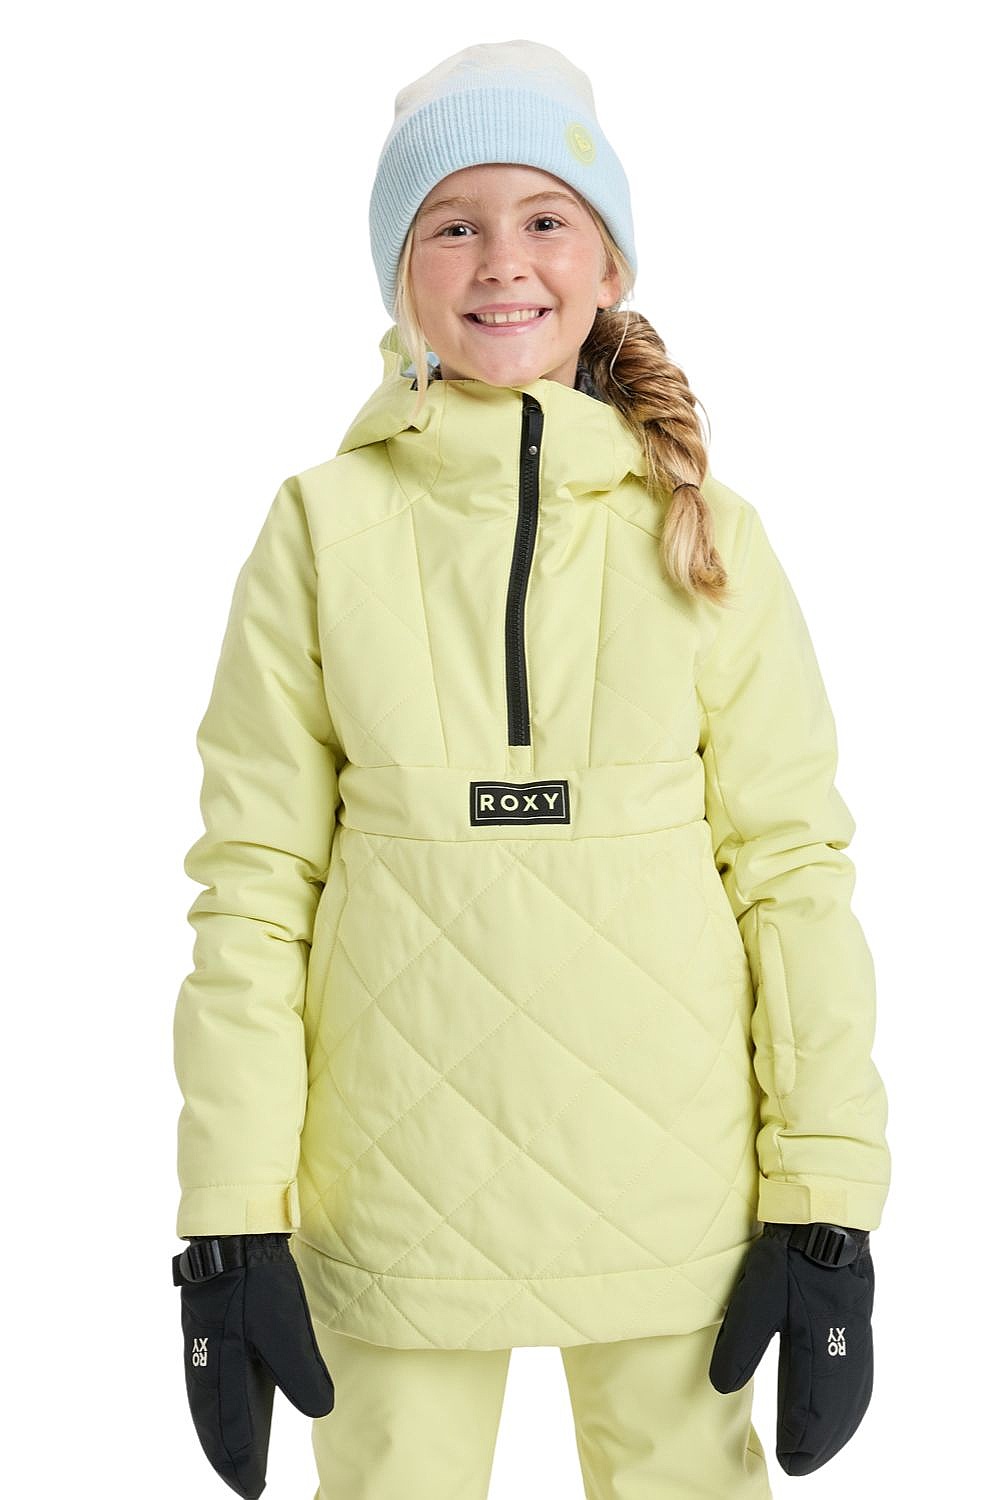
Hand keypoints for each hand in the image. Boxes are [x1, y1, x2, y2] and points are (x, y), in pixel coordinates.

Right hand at [172, 1232, 334, 1498]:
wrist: (235, 1235)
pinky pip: (208, 1377)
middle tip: (242, 1482)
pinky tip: (229, 1402)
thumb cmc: (261, 1283)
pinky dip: (216, 1402)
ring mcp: (202, 1343)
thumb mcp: (288, 1330)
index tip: (252, 1488)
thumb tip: (320, 1411)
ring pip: (207, 1400)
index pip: (228, 1428)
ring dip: (218, 1430)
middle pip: (212, 1420)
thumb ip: (302, 1373)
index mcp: (221, 1368)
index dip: (241, 1459)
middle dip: (226, 1452)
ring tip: (233, 1454)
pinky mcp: (208, 1326)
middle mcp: (204, 1361)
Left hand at [709, 1222, 874, 1475]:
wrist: (823, 1218)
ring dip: (839, 1426)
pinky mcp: (858, 1320)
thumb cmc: (786, 1257)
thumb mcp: (754, 1297)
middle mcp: (843, 1345)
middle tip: (801, 1463)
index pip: (811, 1404)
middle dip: (821, 1441)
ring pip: (853, 1393)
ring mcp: (855, 1333)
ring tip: (823, 1447)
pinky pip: (861, 1373)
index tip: (789, 1459)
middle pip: (837, 1407)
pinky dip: (853, 1401)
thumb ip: (740, 1343)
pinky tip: (846, 1409)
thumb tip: (722, 1387)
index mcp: (816, 1344)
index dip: (801, 1436)